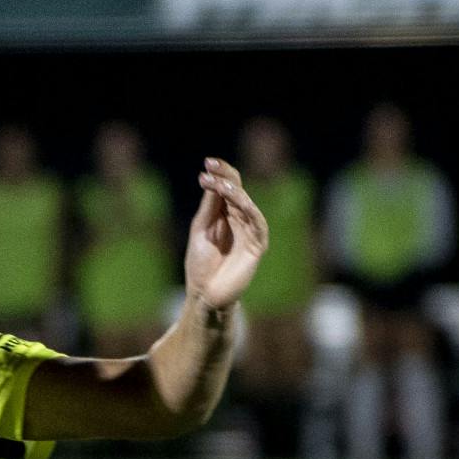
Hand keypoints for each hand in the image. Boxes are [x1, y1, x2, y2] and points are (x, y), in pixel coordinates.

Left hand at [186, 157, 268, 311]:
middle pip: (238, 190)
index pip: (228, 187)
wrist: (205, 294)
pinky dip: (248, 210)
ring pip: (246, 204)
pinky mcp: (257, 245)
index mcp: (226, 214)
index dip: (220, 174)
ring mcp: (250, 231)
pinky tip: (238, 200)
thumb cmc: (200, 264)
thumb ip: (209, 207)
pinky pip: (257, 223)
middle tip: (210, 165)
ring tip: (219, 182)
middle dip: (225, 176)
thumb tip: (210, 179)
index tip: (207, 164)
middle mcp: (240, 219)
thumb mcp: (201, 230)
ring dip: (234, 191)